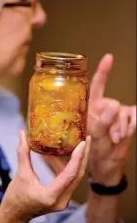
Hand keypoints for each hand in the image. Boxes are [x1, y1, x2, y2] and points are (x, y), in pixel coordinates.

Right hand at [0, 131, 90, 222]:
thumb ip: (23, 153)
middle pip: (78, 175)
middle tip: (87, 139)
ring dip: (73, 160)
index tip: (83, 142)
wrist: (14, 215)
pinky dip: (63, 166)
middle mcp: (61, 200)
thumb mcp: (20, 174)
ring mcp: (63, 200)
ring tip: (74, 142)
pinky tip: (56, 155)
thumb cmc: (15, 198)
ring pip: (74, 176)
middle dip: (83, 156)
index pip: (70, 174)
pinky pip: (67, 179)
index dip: (77, 157)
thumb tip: (23, 134)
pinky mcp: (61, 197)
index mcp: (51, 196)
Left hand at [88, 54, 135, 184]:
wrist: (107, 164)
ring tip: (115, 139)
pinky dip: (133, 125)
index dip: (103, 72)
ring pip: (124, 112)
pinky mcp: (129, 117)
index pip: (96, 87)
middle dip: (113, 122)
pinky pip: (135, 115)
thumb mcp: (95, 137)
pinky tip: (128, 132)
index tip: (109, 58)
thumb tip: (113, 106)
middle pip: (113, 104)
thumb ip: (102, 122)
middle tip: (110, 136)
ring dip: (122, 128)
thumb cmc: (94, 150)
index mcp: (91, 108)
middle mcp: (104, 107)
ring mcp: (118, 112)